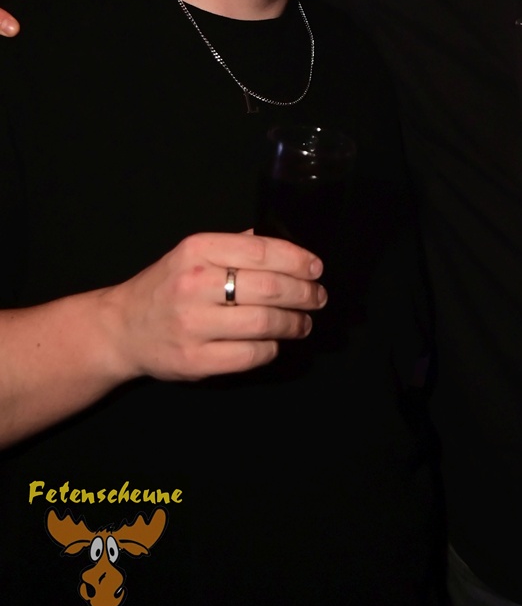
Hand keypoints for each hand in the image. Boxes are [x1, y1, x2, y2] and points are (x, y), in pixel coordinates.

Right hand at [106, 230, 325, 380]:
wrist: (120, 328)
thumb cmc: (166, 287)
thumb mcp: (192, 254)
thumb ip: (236, 245)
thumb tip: (286, 245)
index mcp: (197, 250)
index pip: (262, 250)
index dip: (297, 260)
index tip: (316, 268)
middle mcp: (194, 285)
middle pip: (270, 288)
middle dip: (304, 293)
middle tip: (317, 297)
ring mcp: (193, 325)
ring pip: (265, 323)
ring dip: (294, 323)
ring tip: (303, 322)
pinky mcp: (195, 360)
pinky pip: (251, 355)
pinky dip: (271, 348)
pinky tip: (275, 343)